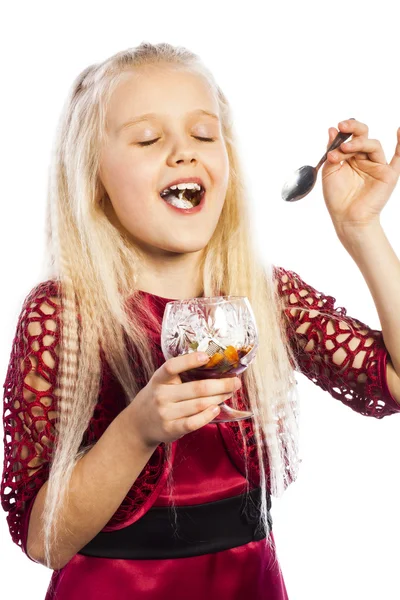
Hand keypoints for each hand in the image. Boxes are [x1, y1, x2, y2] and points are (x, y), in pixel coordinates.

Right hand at [124, 351, 241, 448]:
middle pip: (197, 388)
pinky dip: (208, 415)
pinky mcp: (171, 429)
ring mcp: (165, 413)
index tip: (206, 356)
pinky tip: (216, 409)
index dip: (189, 360)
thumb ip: (181, 375)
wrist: (139, 423)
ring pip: (199, 404)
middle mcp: (161, 395)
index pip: (172, 366)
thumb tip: (214, 366)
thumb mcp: (163, 382)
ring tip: (229, 393)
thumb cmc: (159, 397)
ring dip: (219, 398)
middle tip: (236, 382)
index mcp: (159, 379)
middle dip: (221, 384)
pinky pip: (193, 422)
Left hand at [321, 120, 399, 234]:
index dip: (343, 133)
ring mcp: (377, 166)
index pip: (349, 138)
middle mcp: (364, 159)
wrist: (346, 218)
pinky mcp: (388, 174)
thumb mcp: (330, 171)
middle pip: (363, 136)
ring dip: (358, 143)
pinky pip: (398, 158)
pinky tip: (399, 130)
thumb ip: (332, 151)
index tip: (334, 130)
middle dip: (353, 129)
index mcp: (350, 157)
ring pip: (373, 145)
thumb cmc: (337, 198)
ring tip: (345, 149)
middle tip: (342, 127)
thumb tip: (332, 129)